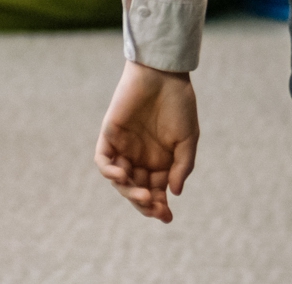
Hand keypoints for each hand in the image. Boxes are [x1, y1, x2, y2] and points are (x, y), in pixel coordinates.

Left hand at [96, 61, 198, 222]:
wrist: (163, 74)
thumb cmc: (179, 104)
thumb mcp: (188, 138)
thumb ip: (182, 165)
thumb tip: (175, 192)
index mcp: (160, 161)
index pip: (156, 191)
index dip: (159, 206)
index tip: (166, 217)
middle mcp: (141, 158)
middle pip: (137, 190)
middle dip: (144, 203)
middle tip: (153, 208)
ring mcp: (124, 148)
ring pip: (120, 180)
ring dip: (128, 191)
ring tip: (141, 195)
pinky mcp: (109, 136)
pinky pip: (103, 160)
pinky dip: (109, 171)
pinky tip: (120, 176)